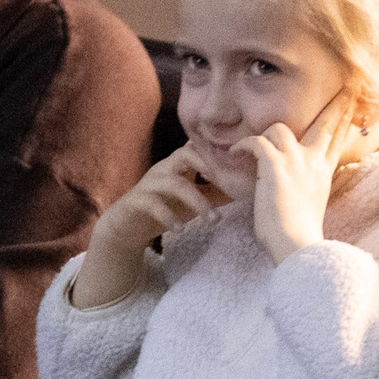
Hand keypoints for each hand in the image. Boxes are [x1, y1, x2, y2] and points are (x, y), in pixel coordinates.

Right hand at [71, 146, 230, 307]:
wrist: (129, 226)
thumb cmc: (167, 208)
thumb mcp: (197, 199)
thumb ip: (219, 192)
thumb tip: (248, 187)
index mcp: (181, 164)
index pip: (201, 148)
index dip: (221, 154)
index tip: (242, 166)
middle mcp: (165, 168)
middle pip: (186, 155)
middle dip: (209, 168)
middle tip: (228, 185)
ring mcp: (150, 183)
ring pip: (174, 184)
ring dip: (197, 202)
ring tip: (213, 221)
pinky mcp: (137, 201)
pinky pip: (153, 205)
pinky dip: (169, 217)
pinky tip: (181, 230)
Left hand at [247, 98, 358, 265]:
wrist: (298, 246)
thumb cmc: (299, 236)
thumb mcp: (311, 206)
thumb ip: (307, 188)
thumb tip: (298, 188)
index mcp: (323, 173)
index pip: (336, 140)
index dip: (343, 120)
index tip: (351, 102)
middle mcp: (314, 163)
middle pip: (327, 123)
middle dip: (337, 104)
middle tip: (346, 87)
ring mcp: (296, 162)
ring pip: (279, 127)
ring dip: (264, 135)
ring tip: (251, 149)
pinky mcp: (275, 165)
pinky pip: (256, 141)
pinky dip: (243, 145)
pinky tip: (235, 153)